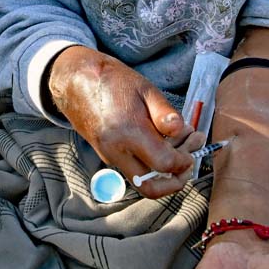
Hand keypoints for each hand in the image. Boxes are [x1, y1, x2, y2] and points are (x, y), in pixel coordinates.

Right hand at [46, 46, 204, 197]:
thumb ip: (164, 113)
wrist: (75, 81)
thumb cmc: (112, 80)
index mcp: (128, 132)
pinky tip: (161, 144)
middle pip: (150, 188)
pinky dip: (150, 165)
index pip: (164, 164)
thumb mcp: (144, 88)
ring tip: (179, 148)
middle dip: (175, 182)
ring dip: (163, 174)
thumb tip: (182, 131)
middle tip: (190, 162)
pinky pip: (133, 170)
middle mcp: (116, 151)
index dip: (184, 162)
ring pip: (141, 182)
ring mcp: (108, 156)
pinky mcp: (106, 155)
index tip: (194, 149)